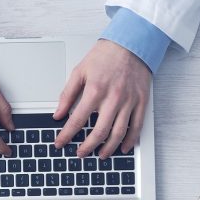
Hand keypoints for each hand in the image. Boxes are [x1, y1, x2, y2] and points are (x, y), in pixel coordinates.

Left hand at [53, 40, 151, 158]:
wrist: (131, 43)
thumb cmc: (105, 56)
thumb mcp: (79, 71)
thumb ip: (67, 94)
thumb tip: (58, 114)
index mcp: (95, 90)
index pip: (77, 120)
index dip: (67, 135)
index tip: (60, 143)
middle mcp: (113, 98)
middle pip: (99, 132)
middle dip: (87, 147)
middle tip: (80, 153)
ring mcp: (129, 101)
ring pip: (119, 133)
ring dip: (108, 148)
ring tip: (100, 155)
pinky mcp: (141, 102)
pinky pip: (137, 126)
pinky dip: (130, 140)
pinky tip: (123, 148)